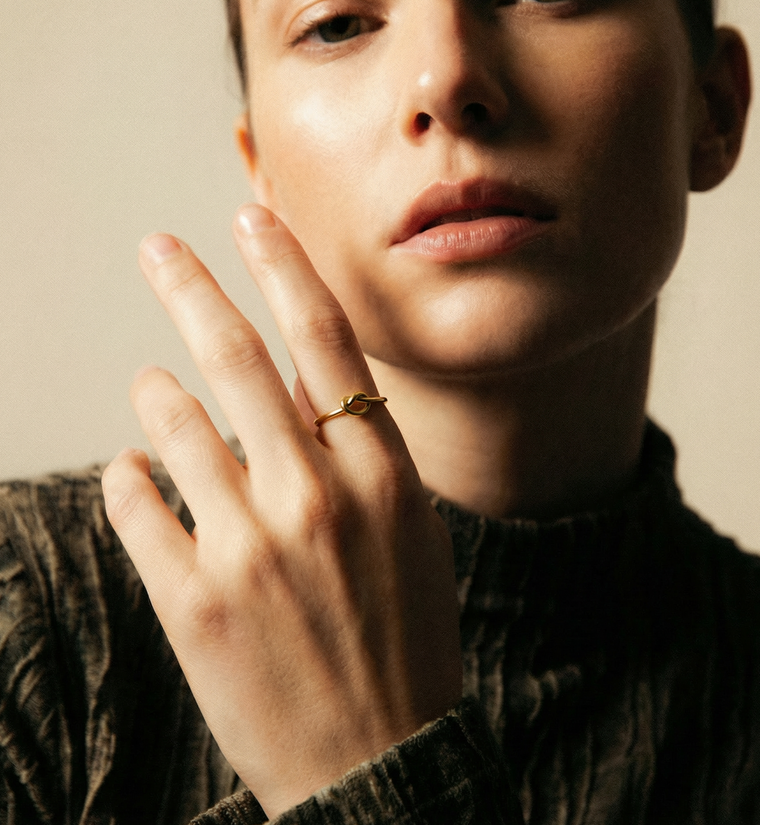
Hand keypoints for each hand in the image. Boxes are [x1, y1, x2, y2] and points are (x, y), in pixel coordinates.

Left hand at [101, 204, 462, 817]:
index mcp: (380, 474)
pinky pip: (135, 503)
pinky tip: (138, 473)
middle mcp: (315, 498)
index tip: (249, 216)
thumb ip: (358, 449)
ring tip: (155, 389)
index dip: (284, 267)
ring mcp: (249, 550)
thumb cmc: (402, 637)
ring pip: (172, 425)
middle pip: (236, 359)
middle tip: (156, 247)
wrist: (380, 765)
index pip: (325, 340)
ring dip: (156, 396)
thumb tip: (297, 375)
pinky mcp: (191, 603)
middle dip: (189, 285)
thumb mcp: (409, 532)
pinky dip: (129, 475)